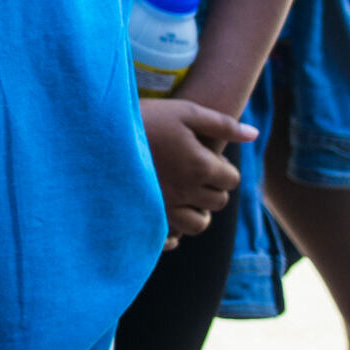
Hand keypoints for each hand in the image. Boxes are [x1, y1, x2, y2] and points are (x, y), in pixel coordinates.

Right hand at [142, 97, 252, 242]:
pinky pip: (172, 238)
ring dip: (197, 210)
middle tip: (192, 170)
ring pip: (199, 224)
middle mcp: (187, 192)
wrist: (96, 133)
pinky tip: (166, 213)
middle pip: (218, 201)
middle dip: (212, 188)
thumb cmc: (143, 117)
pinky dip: (175, 231)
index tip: (204, 155)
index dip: (222, 166)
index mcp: (200, 166)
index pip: (231, 179)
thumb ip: (221, 123)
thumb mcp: (183, 111)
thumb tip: (254, 135)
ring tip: (182, 193)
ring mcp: (166, 208)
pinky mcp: (147, 218)